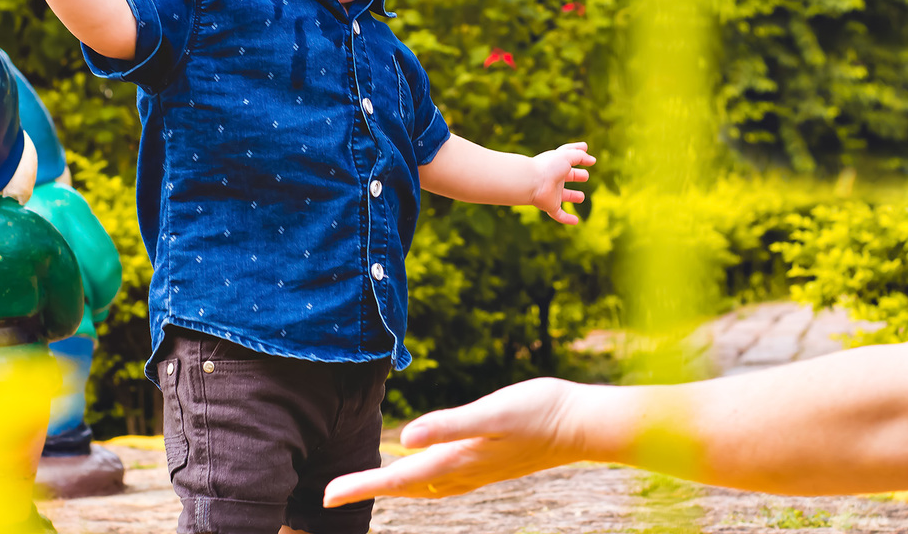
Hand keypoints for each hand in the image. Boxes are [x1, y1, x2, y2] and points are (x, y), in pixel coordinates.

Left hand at [324, 378, 583, 505]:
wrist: (581, 425)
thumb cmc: (538, 411)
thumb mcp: (492, 412)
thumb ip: (448, 425)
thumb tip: (404, 439)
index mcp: (456, 460)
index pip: (396, 478)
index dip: (360, 485)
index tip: (326, 495)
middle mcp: (462, 472)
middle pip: (404, 487)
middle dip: (368, 490)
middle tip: (332, 494)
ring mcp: (477, 472)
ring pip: (422, 487)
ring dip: (393, 487)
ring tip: (367, 484)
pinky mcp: (489, 464)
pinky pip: (442, 481)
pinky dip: (419, 480)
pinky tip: (421, 472)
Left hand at [530, 142, 595, 224]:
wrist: (532, 182)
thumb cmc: (549, 166)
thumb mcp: (567, 156)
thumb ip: (580, 156)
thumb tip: (592, 160)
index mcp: (557, 164)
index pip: (568, 156)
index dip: (577, 153)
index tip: (585, 148)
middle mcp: (554, 178)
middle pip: (567, 177)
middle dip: (576, 175)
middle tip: (586, 176)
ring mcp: (552, 192)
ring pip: (563, 195)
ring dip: (572, 196)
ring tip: (581, 197)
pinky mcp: (550, 206)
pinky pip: (559, 214)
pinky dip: (567, 219)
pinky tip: (576, 221)